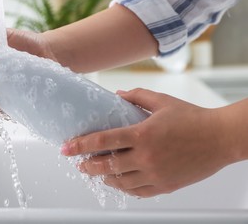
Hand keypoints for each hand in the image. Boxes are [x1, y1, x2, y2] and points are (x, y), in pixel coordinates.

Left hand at [61, 88, 234, 197]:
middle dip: (87, 165)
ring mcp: (155, 173)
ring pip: (120, 182)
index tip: (66, 148)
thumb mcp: (162, 101)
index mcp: (142, 134)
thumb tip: (116, 95)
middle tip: (79, 164)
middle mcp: (146, 157)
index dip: (81, 145)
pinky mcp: (165, 185)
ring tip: (96, 173)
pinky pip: (138, 192)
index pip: (103, 140)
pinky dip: (124, 188)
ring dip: (104, 178)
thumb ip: (136, 96)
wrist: (220, 138)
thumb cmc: (192, 118)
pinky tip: (119, 183)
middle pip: (107, 165)